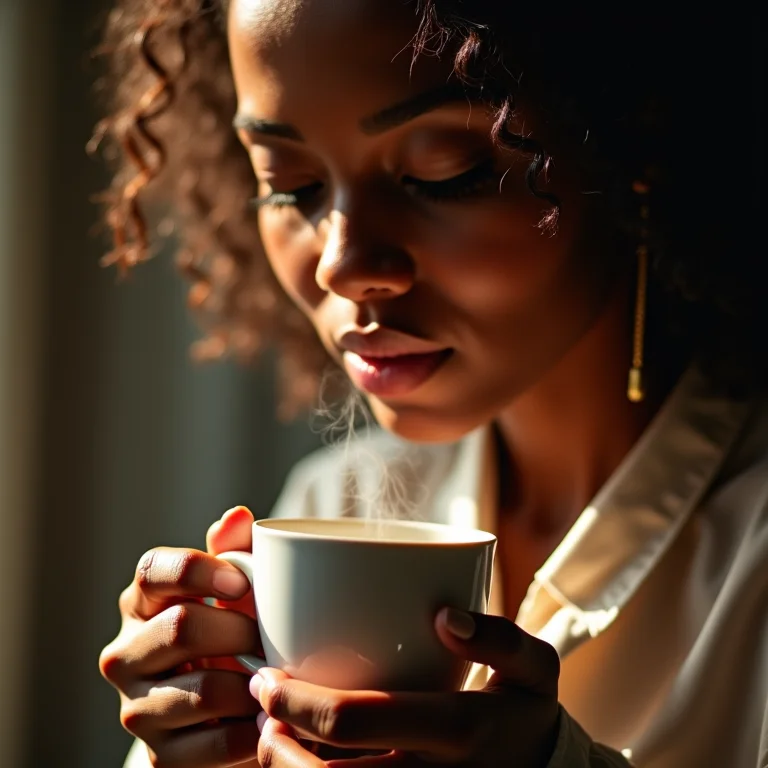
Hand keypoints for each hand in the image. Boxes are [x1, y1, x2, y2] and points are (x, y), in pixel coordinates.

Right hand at [99, 506, 264, 766]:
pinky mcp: (159, 755)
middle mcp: (125, 653)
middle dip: (240, 630)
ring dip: (251, 684)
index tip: (243, 584)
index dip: (199, 571)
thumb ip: (235, 551)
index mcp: (141, 601)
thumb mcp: (234, 590)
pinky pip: (213, 745)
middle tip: (272, 636)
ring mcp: (137, 708)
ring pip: (201, 691)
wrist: (224, 711)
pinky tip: (272, 717)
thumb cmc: (231, 631)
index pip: (154, 570)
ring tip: (278, 676)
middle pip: (182, 628)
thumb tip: (236, 516)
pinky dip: (252, 730)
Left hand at [252, 609, 560, 767]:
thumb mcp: (535, 668)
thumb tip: (444, 616)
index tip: (269, 677)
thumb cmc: (525, 718)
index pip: (354, 722)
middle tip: (262, 713)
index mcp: (458, 731)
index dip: (296, 702)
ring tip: (272, 739)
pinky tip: (303, 765)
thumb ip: (500, 636)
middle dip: (273, 747)